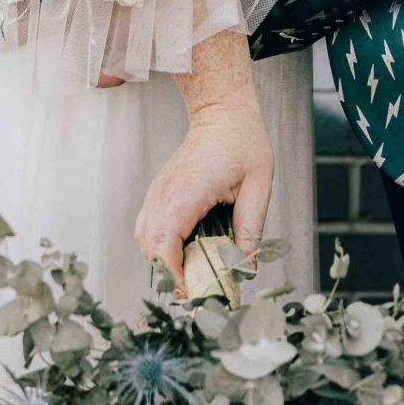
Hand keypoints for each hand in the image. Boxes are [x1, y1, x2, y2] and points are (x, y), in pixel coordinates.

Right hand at [133, 98, 271, 296]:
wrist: (222, 113)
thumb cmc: (242, 143)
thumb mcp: (258, 185)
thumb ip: (250, 227)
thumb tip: (246, 264)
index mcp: (189, 191)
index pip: (166, 242)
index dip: (172, 273)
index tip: (189, 291)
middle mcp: (166, 192)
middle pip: (151, 246)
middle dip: (169, 273)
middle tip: (195, 289)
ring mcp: (158, 191)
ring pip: (144, 238)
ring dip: (162, 260)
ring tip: (189, 272)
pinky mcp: (158, 190)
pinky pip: (147, 226)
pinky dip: (158, 245)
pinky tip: (182, 250)